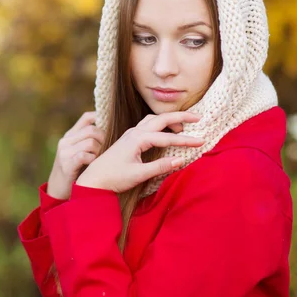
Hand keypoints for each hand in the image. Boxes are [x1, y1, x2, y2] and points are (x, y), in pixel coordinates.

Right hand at [47, 111, 105, 199]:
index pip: (86, 118)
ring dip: (100, 151)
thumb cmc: (74, 171)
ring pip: (91, 143)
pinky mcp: (67, 164)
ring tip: (100, 158)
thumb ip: (87, 141)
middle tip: (108, 149)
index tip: (110, 125)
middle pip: (92, 130)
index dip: (100, 117)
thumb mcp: (77, 152)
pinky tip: (94, 165)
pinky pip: (85, 156)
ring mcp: (65, 152)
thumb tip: (109, 132)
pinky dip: (93, 160)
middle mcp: (66, 141)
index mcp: (70, 136)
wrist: (57, 190)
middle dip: (104, 138)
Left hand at [76, 112, 202, 192]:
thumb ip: (160, 167)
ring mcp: (131, 134)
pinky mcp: (130, 138)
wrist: (94, 179)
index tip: (201, 141)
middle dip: (181, 117)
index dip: (186, 140)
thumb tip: (181, 160)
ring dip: (170, 120)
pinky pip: (148, 125)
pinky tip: (166, 132)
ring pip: (154, 119)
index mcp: (138, 139)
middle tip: (198, 118)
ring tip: (184, 127)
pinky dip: (161, 125)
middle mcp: (134, 132)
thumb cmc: (114, 177)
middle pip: (161, 118)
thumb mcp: (139, 174)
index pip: (167, 138)